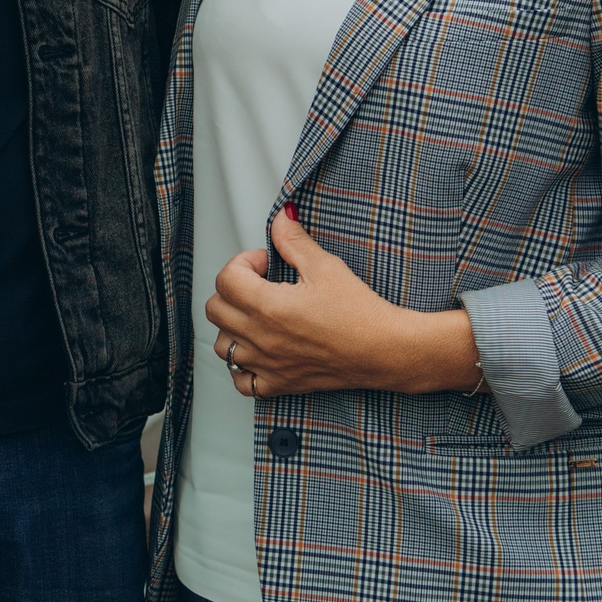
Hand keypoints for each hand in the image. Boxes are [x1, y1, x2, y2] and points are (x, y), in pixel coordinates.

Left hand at [204, 207, 479, 398]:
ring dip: (233, 327)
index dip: (243, 263)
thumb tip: (280, 217)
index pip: (225, 279)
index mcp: (268, 306)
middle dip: (232, 290)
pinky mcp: (281, 384)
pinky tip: (260, 351)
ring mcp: (268, 364)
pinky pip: (242, 381)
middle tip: (259, 285)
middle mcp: (261, 338)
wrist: (386, 351)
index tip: (266, 263)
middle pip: (215, 310)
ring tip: (258, 316)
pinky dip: (243, 367)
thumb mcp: (326, 267)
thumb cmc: (361, 312)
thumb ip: (294, 241)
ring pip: (223, 346)